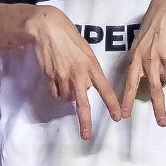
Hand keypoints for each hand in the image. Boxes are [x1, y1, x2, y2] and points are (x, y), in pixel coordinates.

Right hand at [25, 6, 121, 140]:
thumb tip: (86, 87)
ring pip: (67, 99)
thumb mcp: (86, 51)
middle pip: (83, 103)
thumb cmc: (70, 37)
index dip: (112, 104)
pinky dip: (57, 92)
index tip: (117, 117)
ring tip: (66, 82)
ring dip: (68, 97)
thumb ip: (89, 69)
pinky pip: (55, 93)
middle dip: (85, 121)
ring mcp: (63, 76)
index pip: (105, 89)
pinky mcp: (50, 77)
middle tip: (86, 136)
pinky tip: (56, 81)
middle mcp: (79, 74)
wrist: (48, 29)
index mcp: (92, 66)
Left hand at [122, 0, 165, 125]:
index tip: (124, 116)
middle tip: (162, 123)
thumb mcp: (141, 44)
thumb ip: (143, 61)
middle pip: (154, 88)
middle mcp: (147, 59)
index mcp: (135, 57)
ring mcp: (162, 57)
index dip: (127, 100)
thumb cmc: (154, 28)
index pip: (130, 82)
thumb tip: (154, 80)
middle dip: (158, 107)